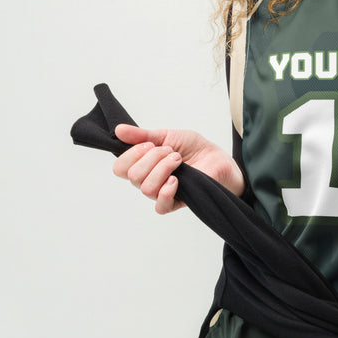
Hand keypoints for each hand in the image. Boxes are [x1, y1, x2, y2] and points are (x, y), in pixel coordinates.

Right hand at [111, 123, 244, 212]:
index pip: (120, 168)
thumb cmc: (194, 148)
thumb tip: (119, 130)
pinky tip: (176, 180)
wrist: (218, 158)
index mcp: (143, 165)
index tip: (150, 144)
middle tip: (171, 151)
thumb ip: (143, 135)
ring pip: (146, 188)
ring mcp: (162, 192)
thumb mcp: (167, 135)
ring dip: (163, 169)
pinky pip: (161, 206)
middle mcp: (149, 180)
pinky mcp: (176, 202)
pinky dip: (166, 191)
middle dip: (153, 158)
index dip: (131, 155)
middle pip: (133, 176)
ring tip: (178, 160)